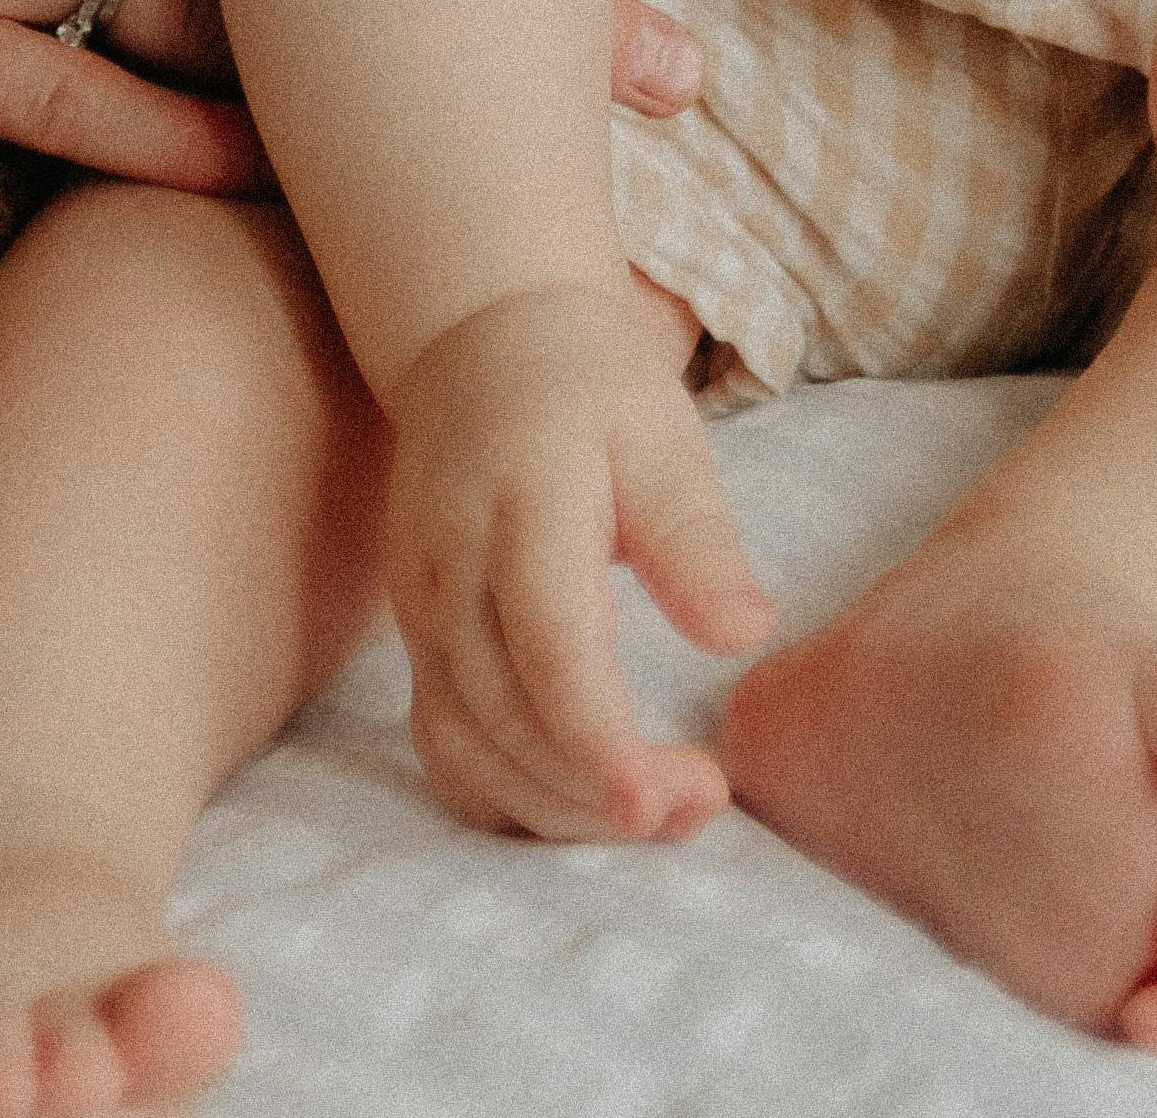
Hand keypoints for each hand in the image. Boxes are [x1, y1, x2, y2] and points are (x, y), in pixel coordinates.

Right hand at [387, 278, 771, 843]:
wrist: (481, 344)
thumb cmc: (590, 391)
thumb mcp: (662, 436)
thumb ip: (695, 538)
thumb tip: (744, 636)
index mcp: (518, 503)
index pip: (548, 644)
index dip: (599, 739)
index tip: (666, 804)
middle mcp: (448, 565)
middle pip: (505, 717)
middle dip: (599, 792)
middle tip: (703, 804)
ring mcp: (417, 607)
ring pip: (466, 747)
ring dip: (559, 809)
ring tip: (661, 813)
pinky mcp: (412, 637)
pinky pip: (444, 744)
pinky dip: (508, 795)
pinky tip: (583, 802)